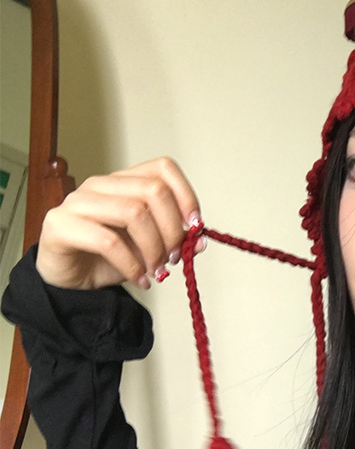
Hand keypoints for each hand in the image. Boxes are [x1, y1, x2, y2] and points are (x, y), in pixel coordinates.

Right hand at [36, 157, 202, 290]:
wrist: (68, 280)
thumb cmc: (105, 258)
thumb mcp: (147, 249)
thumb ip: (172, 240)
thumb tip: (199, 240)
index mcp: (123, 182)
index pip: (162, 168)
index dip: (186, 195)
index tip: (195, 227)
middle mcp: (100, 185)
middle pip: (153, 190)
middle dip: (172, 229)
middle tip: (174, 257)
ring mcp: (78, 202)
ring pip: (133, 213)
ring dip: (154, 249)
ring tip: (157, 271)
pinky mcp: (61, 225)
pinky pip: (108, 241)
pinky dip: (132, 265)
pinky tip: (140, 279)